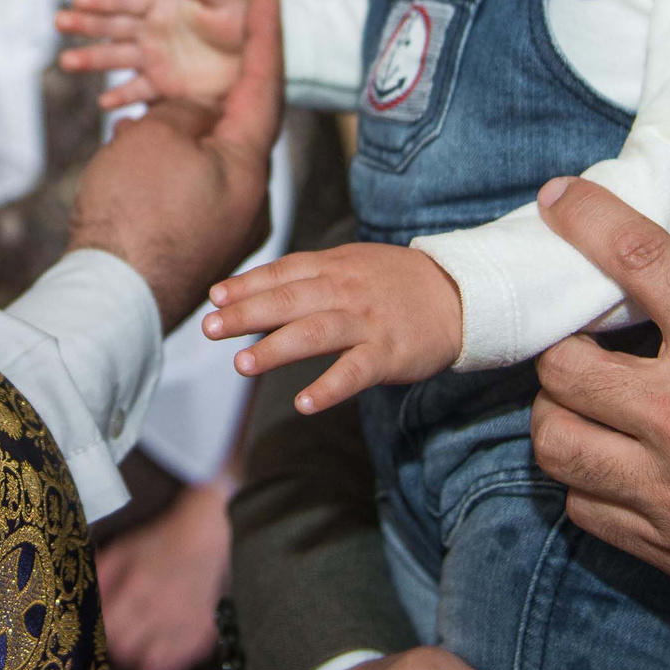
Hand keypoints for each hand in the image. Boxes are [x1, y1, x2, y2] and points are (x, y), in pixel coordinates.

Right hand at [57, 0, 251, 107]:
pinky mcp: (163, 84)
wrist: (257, 57)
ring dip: (92, 58)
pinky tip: (103, 104)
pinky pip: (138, 90)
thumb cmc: (243, 20)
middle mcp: (153, 28)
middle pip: (114, 25)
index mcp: (165, 2)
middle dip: (87, 24)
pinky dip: (122, 97)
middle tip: (59, 22)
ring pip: (118, 57)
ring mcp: (155, 57)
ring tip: (66, 62)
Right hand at [68, 0, 284, 331]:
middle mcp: (251, 199)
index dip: (264, 37)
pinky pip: (189, 193)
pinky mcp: (199, 249)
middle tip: (186, 66)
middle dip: (206, 95)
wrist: (109, 300)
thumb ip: (183, 111)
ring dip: (175, 136)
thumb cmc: (135, 210)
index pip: (265, 84)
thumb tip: (191, 118)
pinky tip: (131, 160)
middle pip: (237, 127)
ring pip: (206, 162)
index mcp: (250, 164)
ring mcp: (227, 230)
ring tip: (138, 123)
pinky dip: (165, 169)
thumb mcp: (158, 137)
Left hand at [97, 477, 233, 669]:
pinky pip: (181, 664)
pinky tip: (155, 668)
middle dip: (116, 650)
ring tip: (133, 659)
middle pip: (127, 651)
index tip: (97, 634)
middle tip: (115, 644)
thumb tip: (78, 599)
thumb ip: (98, 575)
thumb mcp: (120, 550)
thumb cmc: (156, 541)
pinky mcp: (202, 632)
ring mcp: (184, 624)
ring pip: (154, 664)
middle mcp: (161, 611)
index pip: (108, 631)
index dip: (98, 636)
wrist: (202, 535)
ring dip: (138, 664)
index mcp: (136, 589)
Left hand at [204, 243, 463, 413]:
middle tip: (209, 328)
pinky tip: (303, 404)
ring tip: (242, 364)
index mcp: (335, 267)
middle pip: (288, 301)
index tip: (215, 297)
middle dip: (246, 315)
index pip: (283, 273)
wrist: (460, 295)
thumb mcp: (352, 265)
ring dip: (276, 349)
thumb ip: (309, 277)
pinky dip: (328, 388)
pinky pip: (354, 373)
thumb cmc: (396, 284)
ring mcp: (367, 322)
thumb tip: (256, 292)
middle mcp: (346, 291)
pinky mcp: (388, 353)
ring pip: (314, 333)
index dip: (247, 285)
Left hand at [527, 180, 669, 632]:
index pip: (636, 260)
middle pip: (562, 365)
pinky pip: (583, 507)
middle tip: (582, 330)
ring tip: (590, 396)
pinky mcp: (668, 547)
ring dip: (559, 410)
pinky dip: (584, 477)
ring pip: (556, 443)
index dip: (586, 217)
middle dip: (560, 336)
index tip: (559, 201)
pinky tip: (614, 458)